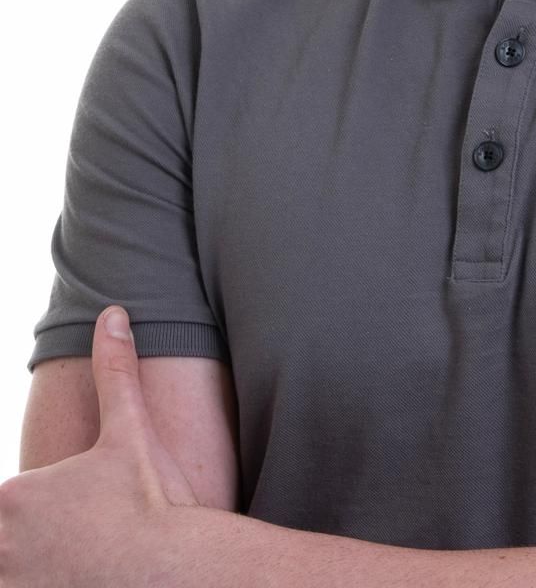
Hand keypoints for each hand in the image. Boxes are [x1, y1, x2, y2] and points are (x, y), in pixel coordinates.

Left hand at [0, 306, 199, 586]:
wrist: (177, 570)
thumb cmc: (154, 503)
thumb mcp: (131, 433)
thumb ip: (115, 372)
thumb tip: (113, 315)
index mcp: (15, 495)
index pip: (13, 506)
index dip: (47, 513)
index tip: (82, 517)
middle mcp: (3, 543)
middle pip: (12, 540)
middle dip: (37, 544)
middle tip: (86, 542)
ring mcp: (14, 582)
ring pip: (17, 568)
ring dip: (38, 568)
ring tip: (80, 564)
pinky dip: (44, 584)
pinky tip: (82, 578)